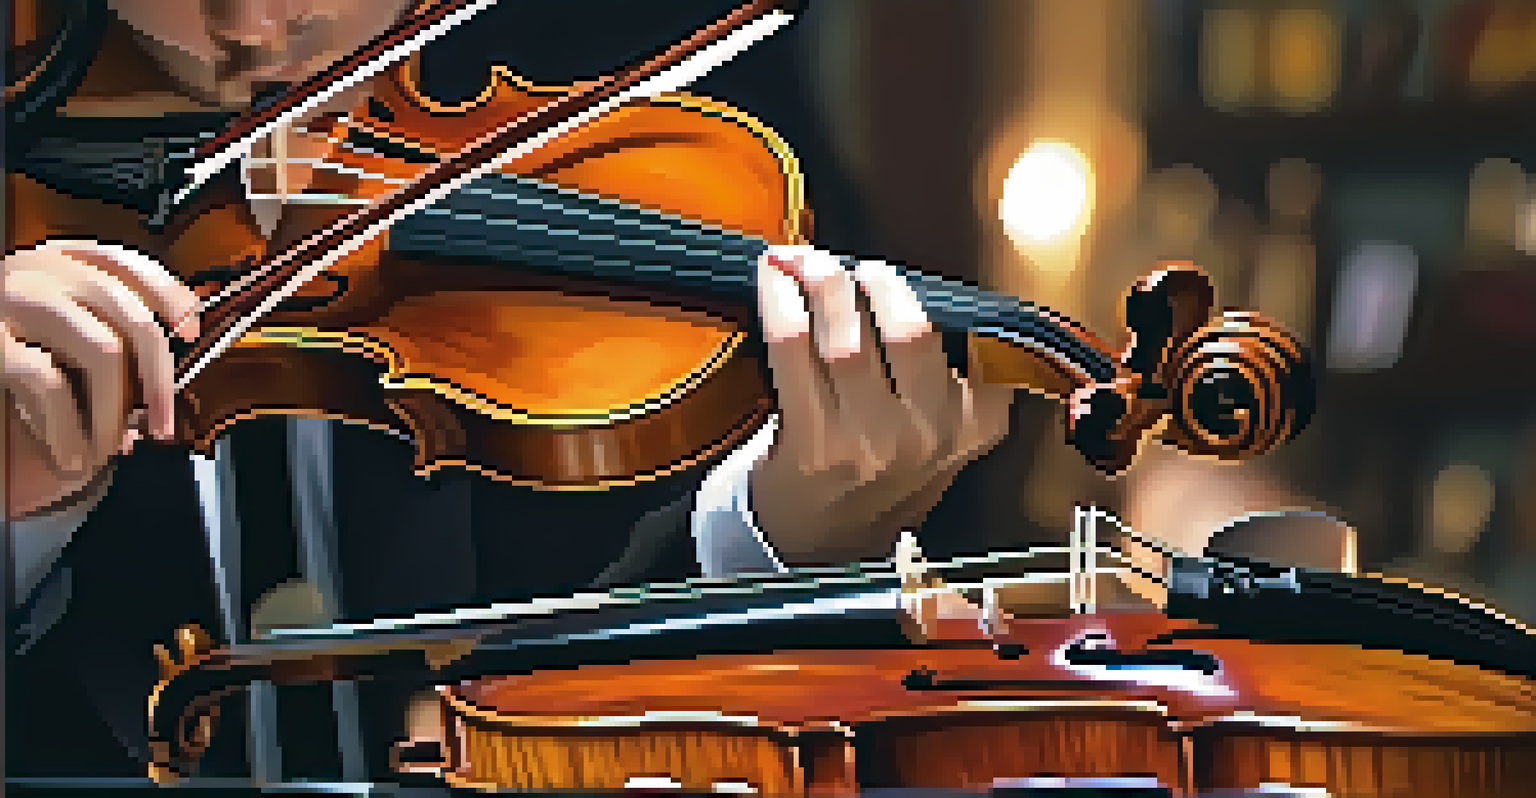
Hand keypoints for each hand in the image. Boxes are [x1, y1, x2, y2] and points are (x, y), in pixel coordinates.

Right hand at [3, 240, 199, 519]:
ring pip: (102, 350)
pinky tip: (71, 454)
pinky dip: (69, 428)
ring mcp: (13, 302)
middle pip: (131, 315)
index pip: (128, 266)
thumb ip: (110, 336)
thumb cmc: (17, 355)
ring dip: (115, 411)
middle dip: (157, 379)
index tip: (190, 334)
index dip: (167, 296)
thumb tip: (166, 377)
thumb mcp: (63, 331)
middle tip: (162, 424)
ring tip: (112, 445)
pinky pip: (49, 384)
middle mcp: (40, 271)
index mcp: (63, 261)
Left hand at [749, 245, 1016, 563]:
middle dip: (873, 280)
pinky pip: (792, 347)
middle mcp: (925, 436)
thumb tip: (922, 285)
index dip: (930, 294)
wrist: (822, 545)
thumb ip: (957, 378)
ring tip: (805, 258)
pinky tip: (772, 274)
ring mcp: (868, 442)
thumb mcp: (946, 437)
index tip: (894, 273)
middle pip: (907, 329)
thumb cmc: (880, 474)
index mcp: (971, 426)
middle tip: (849, 264)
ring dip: (822, 281)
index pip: (967, 341)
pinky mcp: (812, 440)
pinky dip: (778, 300)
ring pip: (848, 337)